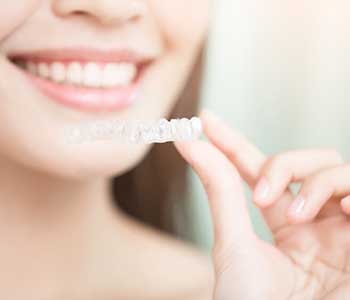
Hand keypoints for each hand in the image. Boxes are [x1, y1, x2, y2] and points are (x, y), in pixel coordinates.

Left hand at [174, 110, 349, 299]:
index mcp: (282, 223)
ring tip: (296, 215)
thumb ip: (218, 191)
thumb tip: (190, 145)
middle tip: (260, 192)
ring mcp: (345, 229)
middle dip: (283, 163)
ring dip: (314, 182)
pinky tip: (347, 208)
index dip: (231, 140)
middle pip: (307, 160)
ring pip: (338, 169)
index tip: (204, 118)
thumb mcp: (233, 245)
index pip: (255, 168)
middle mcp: (316, 222)